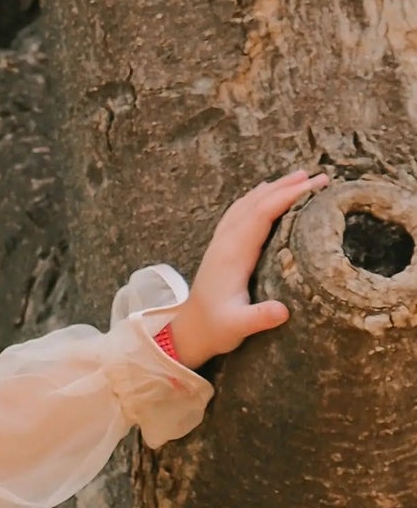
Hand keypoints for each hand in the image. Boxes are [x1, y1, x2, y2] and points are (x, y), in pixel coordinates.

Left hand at [168, 169, 326, 365]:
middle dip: (288, 186)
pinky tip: (266, 192)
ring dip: (274, 188)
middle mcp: (225, 241)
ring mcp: (221, 241)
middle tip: (319, 176)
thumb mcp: (237, 327)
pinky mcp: (221, 246)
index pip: (262, 213)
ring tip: (300, 177)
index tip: (315, 186)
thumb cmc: (215, 329)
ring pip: (248, 203)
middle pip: (257, 202)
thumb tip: (282, 311)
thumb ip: (258, 318)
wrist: (188, 331)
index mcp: (233, 254)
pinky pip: (240, 212)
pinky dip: (257, 197)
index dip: (288, 196)